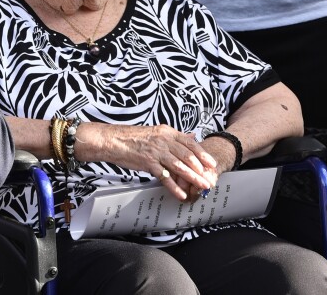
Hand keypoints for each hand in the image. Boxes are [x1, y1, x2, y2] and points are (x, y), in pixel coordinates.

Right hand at [97, 122, 217, 200]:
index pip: (190, 143)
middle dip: (201, 169)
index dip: (203, 154)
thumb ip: (175, 137)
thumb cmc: (135, 138)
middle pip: (187, 155)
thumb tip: (193, 136)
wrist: (114, 140)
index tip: (212, 163)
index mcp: (167, 132)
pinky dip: (174, 187)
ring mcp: (156, 151)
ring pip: (179, 166)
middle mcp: (164, 140)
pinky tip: (181, 194)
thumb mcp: (157, 132)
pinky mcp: (148, 163)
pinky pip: (164, 177)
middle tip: (210, 179)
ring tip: (202, 186)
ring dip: (193, 178)